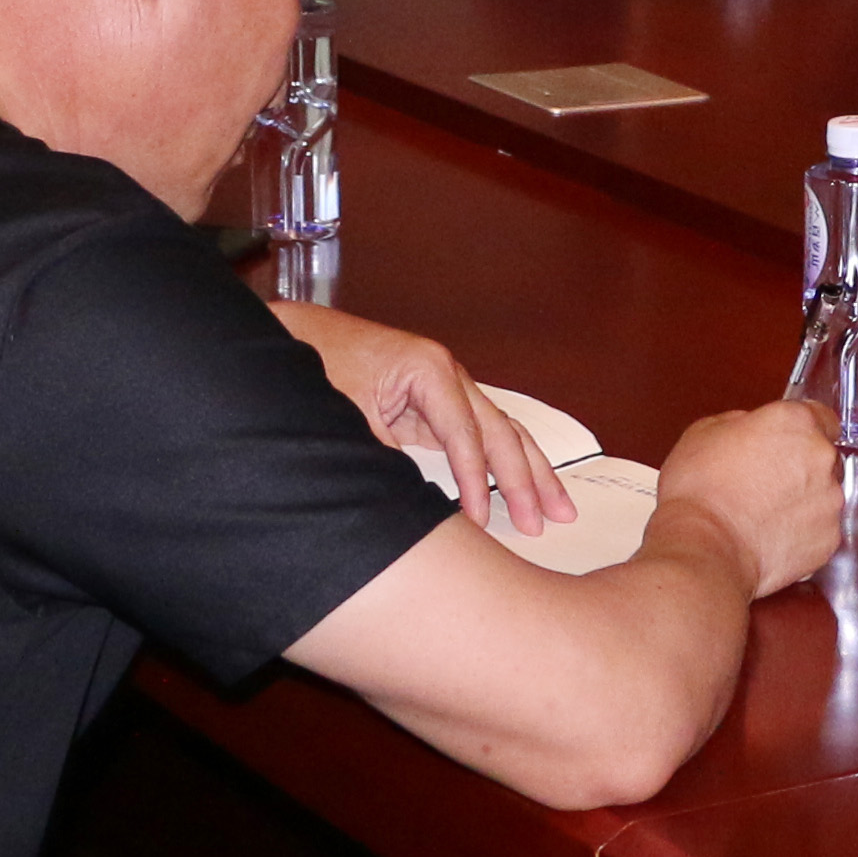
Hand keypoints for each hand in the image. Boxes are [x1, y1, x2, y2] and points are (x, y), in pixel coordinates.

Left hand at [276, 302, 574, 534]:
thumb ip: (384, 458)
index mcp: (430, 370)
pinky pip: (479, 436)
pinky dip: (500, 464)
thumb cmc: (320, 367)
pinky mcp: (435, 403)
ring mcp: (446, 387)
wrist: (298, 334)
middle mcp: (449, 374)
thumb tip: (413, 503)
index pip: (464, 435)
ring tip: (559, 508)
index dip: (474, 482)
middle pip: (500, 430)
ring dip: (529, 471)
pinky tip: (522, 488)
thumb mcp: (348, 417)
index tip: (480, 522)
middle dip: (526, 478)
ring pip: (500, 432)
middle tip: (548, 521)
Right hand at [650, 399, 843, 595]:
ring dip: (802, 501)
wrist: (704, 548)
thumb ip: (742, 423)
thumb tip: (749, 429)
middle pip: (822, 457)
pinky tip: (771, 535)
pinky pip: (820, 530)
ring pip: (823, 495)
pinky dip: (802, 533)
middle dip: (800, 468)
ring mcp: (829, 499)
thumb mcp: (705, 432)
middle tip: (764, 482)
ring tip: (763, 514)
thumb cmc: (700, 493)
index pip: (821, 416)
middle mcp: (820, 457)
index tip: (790, 443)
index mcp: (795, 422)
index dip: (801, 432)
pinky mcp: (829, 537)